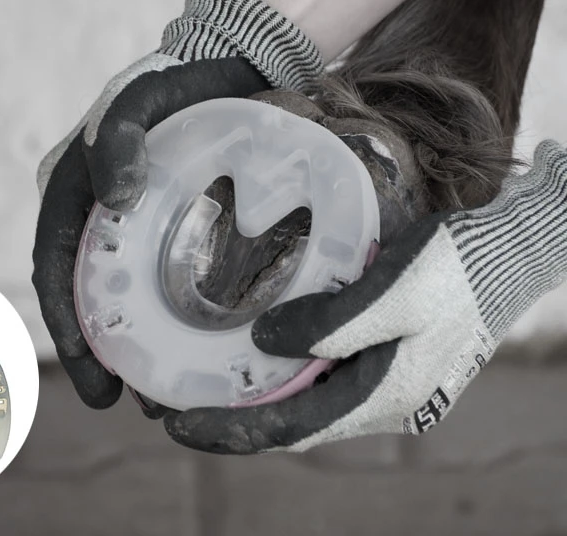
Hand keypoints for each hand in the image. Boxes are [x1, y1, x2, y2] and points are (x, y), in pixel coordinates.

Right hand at [32, 0, 322, 408]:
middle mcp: (90, 217)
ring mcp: (126, 225)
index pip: (55, 273)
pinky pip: (155, 281)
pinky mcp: (164, 227)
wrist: (223, 66)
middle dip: (100, 353)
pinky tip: (188, 347)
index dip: (68, 331)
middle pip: (84, 296)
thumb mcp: (136, 99)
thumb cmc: (174, 81)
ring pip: (120, 296)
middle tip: (127, 401)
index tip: (97, 383)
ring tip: (160, 393)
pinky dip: (164, 319)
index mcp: (68, 194)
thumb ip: (115, 137)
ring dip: (133, 346)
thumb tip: (113, 196)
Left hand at [164, 140, 566, 452]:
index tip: (177, 423)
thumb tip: (266, 342)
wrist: (511, 252)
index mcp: (383, 395)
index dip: (231, 432)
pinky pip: (320, 376)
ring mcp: (382, 382)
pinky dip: (281, 371)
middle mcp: (379, 400)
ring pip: (303, 401)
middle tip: (174, 400)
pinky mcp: (382, 358)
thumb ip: (333, 324)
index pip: (290, 429)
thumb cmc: (459, 267)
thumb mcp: (396, 290)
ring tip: (201, 377)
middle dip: (232, 418)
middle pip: (291, 422)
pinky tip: (256, 352)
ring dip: (253, 395)